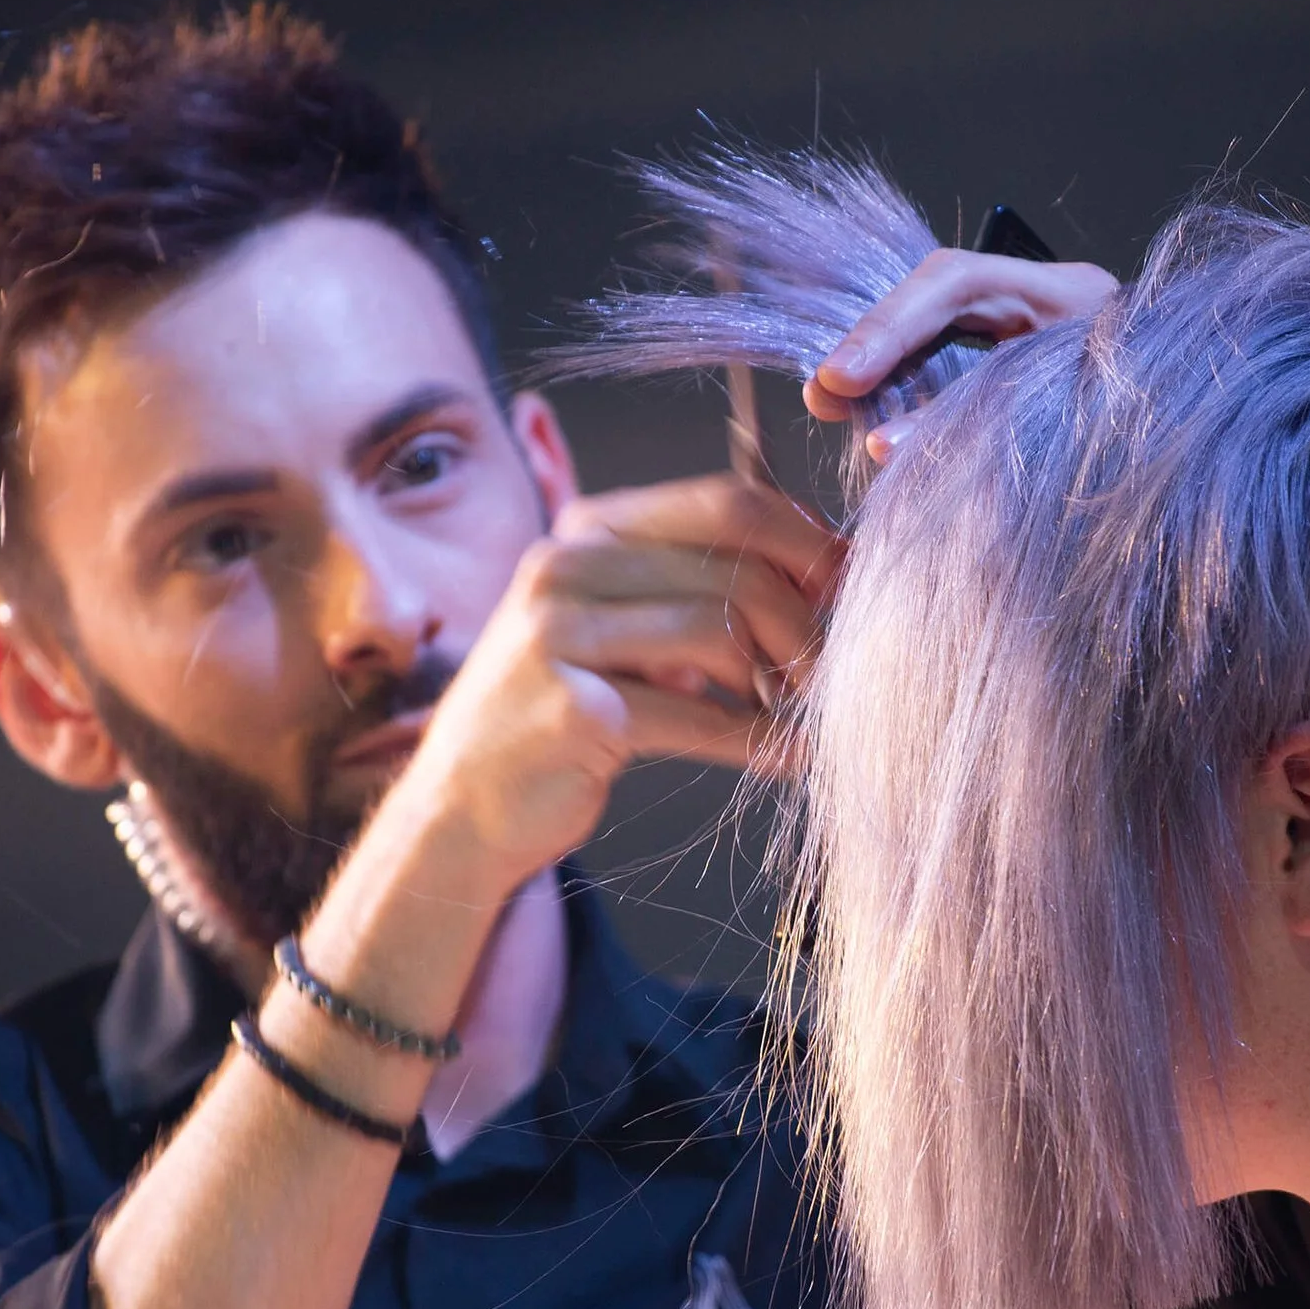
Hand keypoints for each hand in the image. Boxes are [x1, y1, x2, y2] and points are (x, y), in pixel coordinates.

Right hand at [384, 473, 840, 896]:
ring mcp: (558, 636)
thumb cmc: (562, 715)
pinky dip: (759, 740)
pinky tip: (785, 757)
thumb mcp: (621, 629)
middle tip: (833, 668)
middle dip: (805, 617)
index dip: (806, 542)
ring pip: (722, 630)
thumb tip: (828, 573)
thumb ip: (697, 590)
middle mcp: (564, 566)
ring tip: (800, 714)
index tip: (847, 590)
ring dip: (783, 681)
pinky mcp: (572, 712)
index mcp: (586, 528)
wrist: (462, 808)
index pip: (726, 500)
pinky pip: (701, 716)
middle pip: (734, 563)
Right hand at [804, 248, 1120, 460]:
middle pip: (936, 300)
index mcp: (1073, 299)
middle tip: (823, 396)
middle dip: (874, 345)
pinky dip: (910, 394)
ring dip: (883, 372)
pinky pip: (952, 369)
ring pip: (937, 333)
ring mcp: (1034, 333)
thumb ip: (975, 428)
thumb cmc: (1148, 439)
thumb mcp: (1063, 430)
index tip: (842, 377)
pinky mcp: (1022, 373)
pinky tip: (878, 420)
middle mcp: (1047, 303)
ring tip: (833, 406)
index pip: (960, 285)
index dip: (891, 326)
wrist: (1195, 454)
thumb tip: (884, 448)